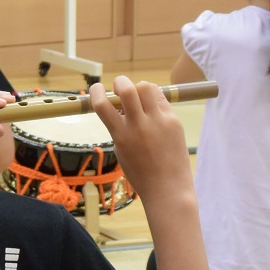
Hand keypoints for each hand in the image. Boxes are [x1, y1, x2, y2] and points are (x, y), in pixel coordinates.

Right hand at [88, 76, 192, 201]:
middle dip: (120, 82)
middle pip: (128, 88)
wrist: (167, 187)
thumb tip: (119, 106)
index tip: (96, 88)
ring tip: (138, 97)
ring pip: (147, 87)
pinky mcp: (174, 121)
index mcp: (121, 135)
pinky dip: (153, 99)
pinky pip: (161, 100)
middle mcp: (140, 125)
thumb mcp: (121, 150)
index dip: (96, 92)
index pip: (102, 104)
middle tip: (119, 88)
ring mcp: (159, 121)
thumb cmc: (140, 172)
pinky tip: (152, 109)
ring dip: (138, 87)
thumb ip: (119, 127)